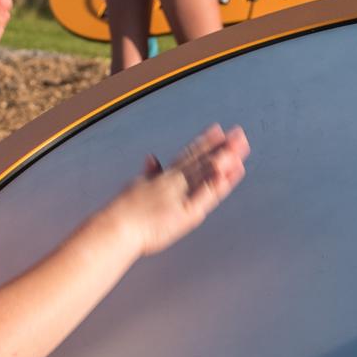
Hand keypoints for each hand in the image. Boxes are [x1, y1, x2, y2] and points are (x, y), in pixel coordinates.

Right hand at [106, 125, 249, 256]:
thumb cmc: (124, 212)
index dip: (206, 142)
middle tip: (240, 134)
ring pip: (207, 174)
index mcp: (165, 177)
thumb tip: (151, 158)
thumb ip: (149, 173)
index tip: (219, 130)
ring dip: (225, 161)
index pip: (189, 155)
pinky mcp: (185, 213)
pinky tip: (229, 174)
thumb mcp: (137, 185)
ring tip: (241, 148)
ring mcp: (182, 196)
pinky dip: (217, 185)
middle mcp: (175, 182)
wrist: (116, 227)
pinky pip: (204, 196)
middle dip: (223, 148)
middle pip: (203, 161)